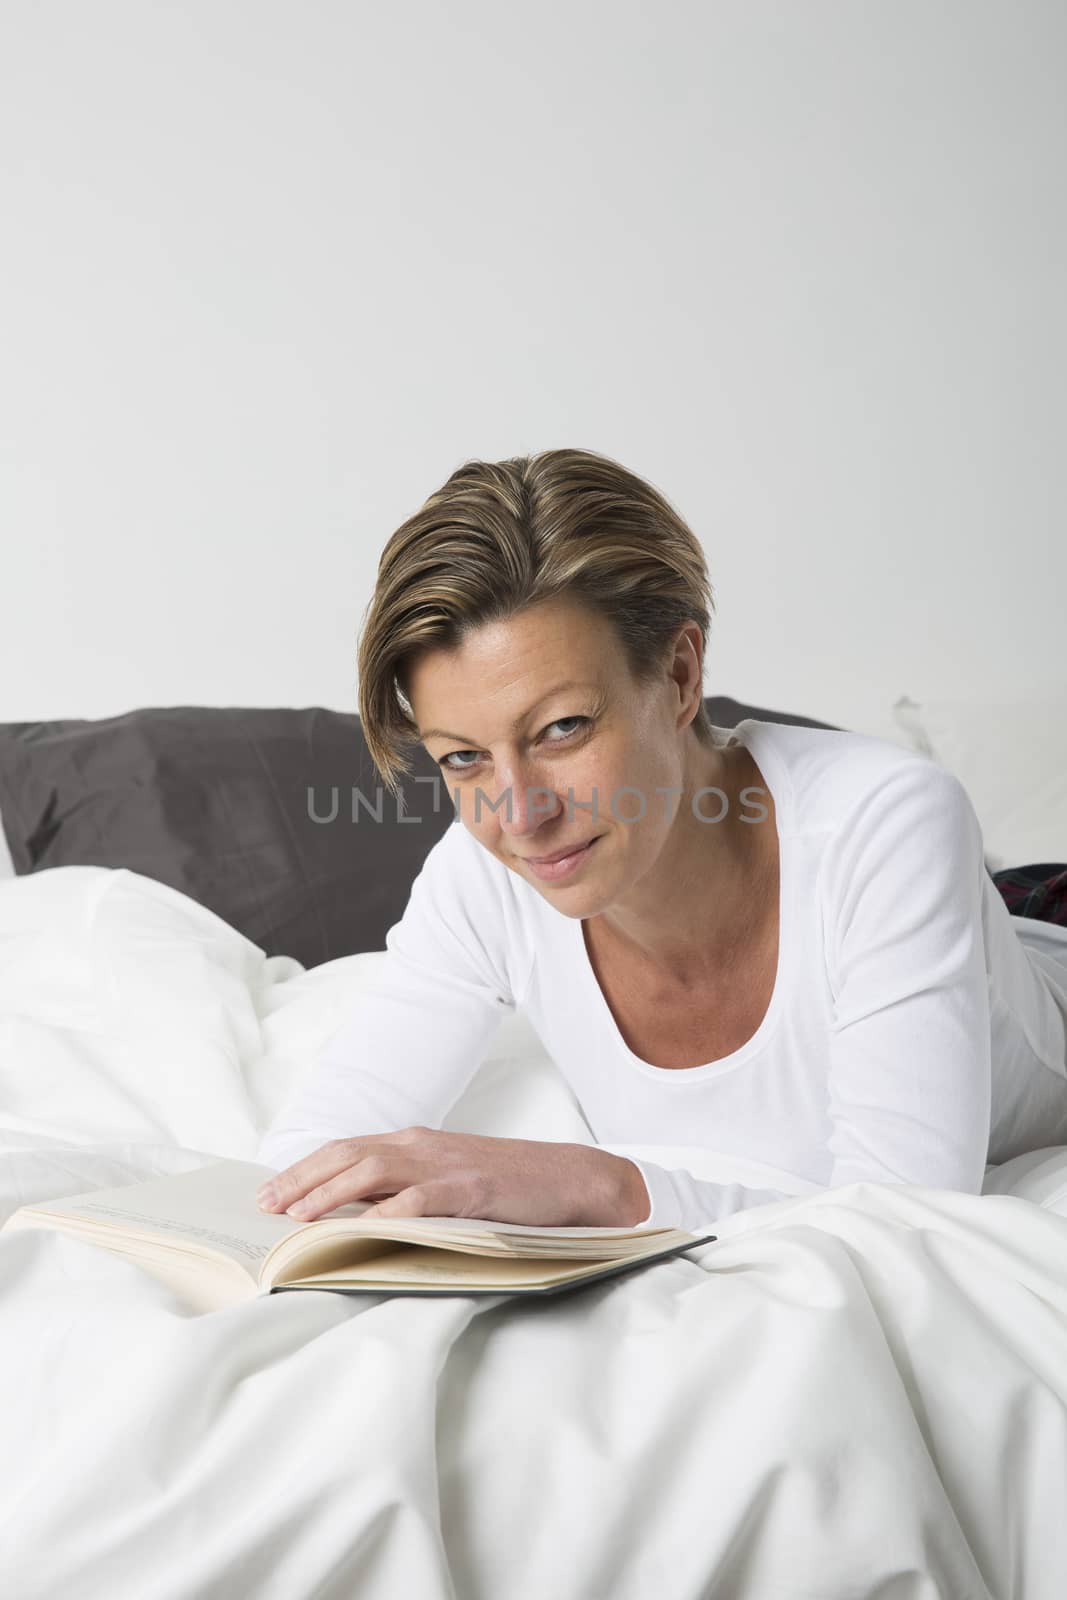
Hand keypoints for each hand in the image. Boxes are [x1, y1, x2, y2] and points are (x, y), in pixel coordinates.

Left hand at [254, 1126, 650, 1227]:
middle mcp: (422, 1145)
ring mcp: (446, 1163)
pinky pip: (421, 1198)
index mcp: (414, 1141)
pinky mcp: (470, 1187)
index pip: (345, 1149)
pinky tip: (365, 1229)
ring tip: (300, 1219)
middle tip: (267, 1209)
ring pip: (373, 1171)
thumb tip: (352, 1214)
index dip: (304, 1170)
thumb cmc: (506, 1185)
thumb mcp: (447, 1179)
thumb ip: (404, 1188)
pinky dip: (390, 1213)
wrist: (567, 1177)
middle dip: (302, 1181)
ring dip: (331, 1195)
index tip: (270, 1194)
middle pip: (347, 1154)